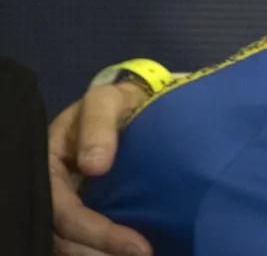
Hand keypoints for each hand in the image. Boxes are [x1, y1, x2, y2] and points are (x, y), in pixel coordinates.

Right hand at [49, 82, 153, 255]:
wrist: (128, 106)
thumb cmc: (115, 103)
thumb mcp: (106, 101)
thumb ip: (99, 125)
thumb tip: (94, 165)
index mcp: (47, 165)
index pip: (63, 211)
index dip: (95, 231)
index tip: (137, 244)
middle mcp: (50, 190)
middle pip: (63, 237)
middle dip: (100, 251)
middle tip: (144, 254)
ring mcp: (64, 202)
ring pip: (70, 244)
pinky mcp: (83, 210)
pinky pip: (83, 240)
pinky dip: (103, 250)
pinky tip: (128, 251)